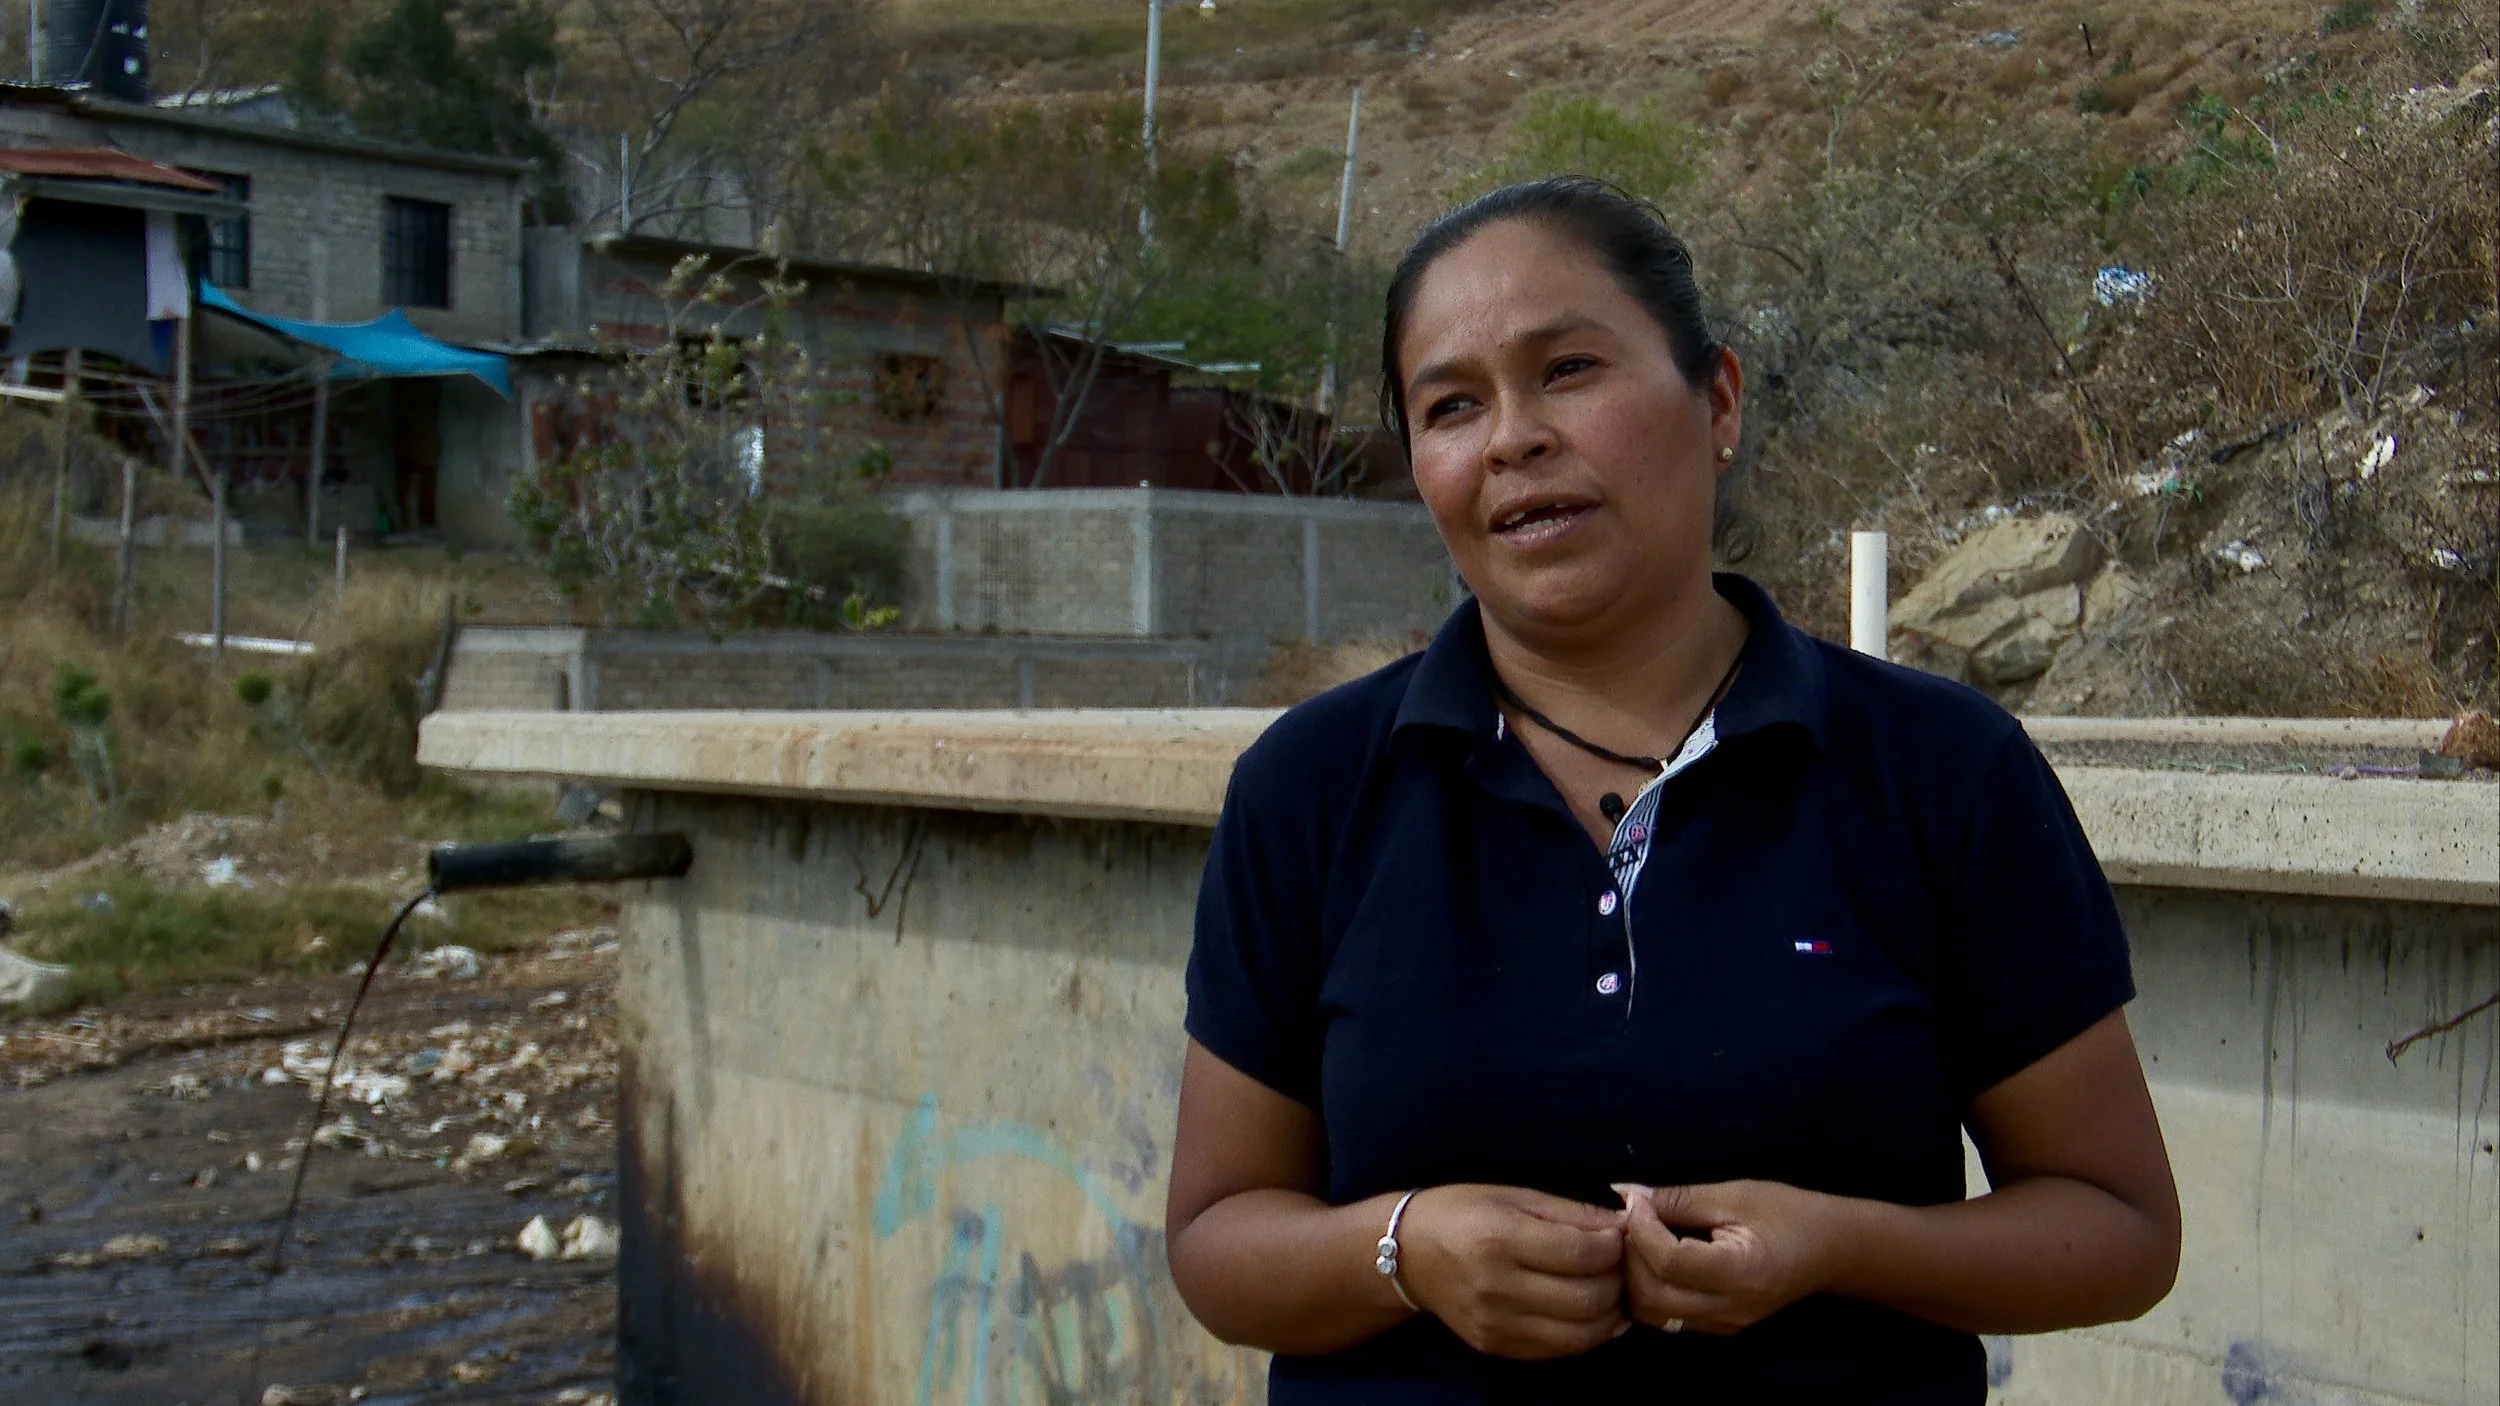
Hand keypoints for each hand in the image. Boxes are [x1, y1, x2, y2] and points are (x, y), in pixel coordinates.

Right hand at [1396, 1184, 1629, 1359]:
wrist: (1407, 1253)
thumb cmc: (1462, 1212)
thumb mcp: (1513, 1196)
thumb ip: (1571, 1212)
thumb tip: (1624, 1224)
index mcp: (1501, 1240)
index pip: (1582, 1253)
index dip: (1614, 1246)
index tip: (1616, 1235)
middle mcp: (1497, 1287)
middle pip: (1587, 1298)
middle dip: (1617, 1281)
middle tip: (1617, 1264)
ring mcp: (1496, 1324)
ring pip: (1580, 1334)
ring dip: (1609, 1314)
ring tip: (1609, 1290)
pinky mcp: (1495, 1346)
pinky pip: (1558, 1350)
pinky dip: (1585, 1334)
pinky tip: (1589, 1313)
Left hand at [1615, 1180, 1843, 1334]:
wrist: (1829, 1250)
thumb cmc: (1787, 1212)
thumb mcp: (1733, 1195)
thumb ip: (1678, 1199)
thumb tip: (1625, 1194)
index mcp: (1740, 1273)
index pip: (1669, 1263)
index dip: (1641, 1231)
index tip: (1635, 1203)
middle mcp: (1730, 1309)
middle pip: (1652, 1296)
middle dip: (1630, 1257)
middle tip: (1630, 1222)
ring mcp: (1724, 1325)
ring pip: (1653, 1314)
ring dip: (1634, 1278)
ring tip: (1639, 1241)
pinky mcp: (1718, 1328)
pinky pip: (1667, 1317)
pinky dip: (1648, 1291)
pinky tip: (1653, 1261)